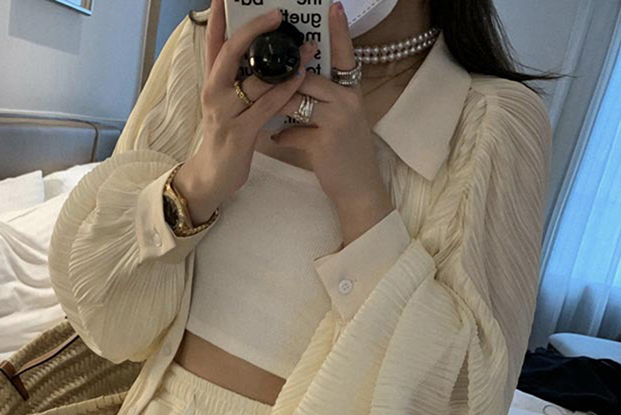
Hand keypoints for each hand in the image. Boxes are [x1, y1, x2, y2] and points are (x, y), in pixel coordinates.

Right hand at [176, 0, 317, 211]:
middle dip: (254, 29)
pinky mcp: (239, 133)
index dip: (219, 16)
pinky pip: (265, 106)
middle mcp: (213, 92)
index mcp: (211, 81)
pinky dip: (284, 91)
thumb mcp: (228, 103)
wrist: (213, 176)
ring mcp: (224, 113)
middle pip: (230, 51)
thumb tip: (261, 54)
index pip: (214, 41)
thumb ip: (240, 79)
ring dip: (283, 62)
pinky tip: (300, 78)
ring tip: (307, 46)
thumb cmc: (227, 137)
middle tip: (278, 12)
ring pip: (253, 79)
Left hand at [270, 1, 391, 209]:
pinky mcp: (324, 142)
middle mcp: (348, 102)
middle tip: (261, 75)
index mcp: (352, 93)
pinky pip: (292, 131)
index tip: (332, 7)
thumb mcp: (341, 122)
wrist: (359, 190)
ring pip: (296, 100)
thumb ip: (323, 102)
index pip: (345, 56)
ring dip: (276, 105)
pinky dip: (281, 137)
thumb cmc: (345, 156)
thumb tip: (295, 87)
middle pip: (307, 77)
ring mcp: (337, 121)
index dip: (339, 32)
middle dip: (283, 78)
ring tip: (261, 106)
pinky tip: (276, 140)